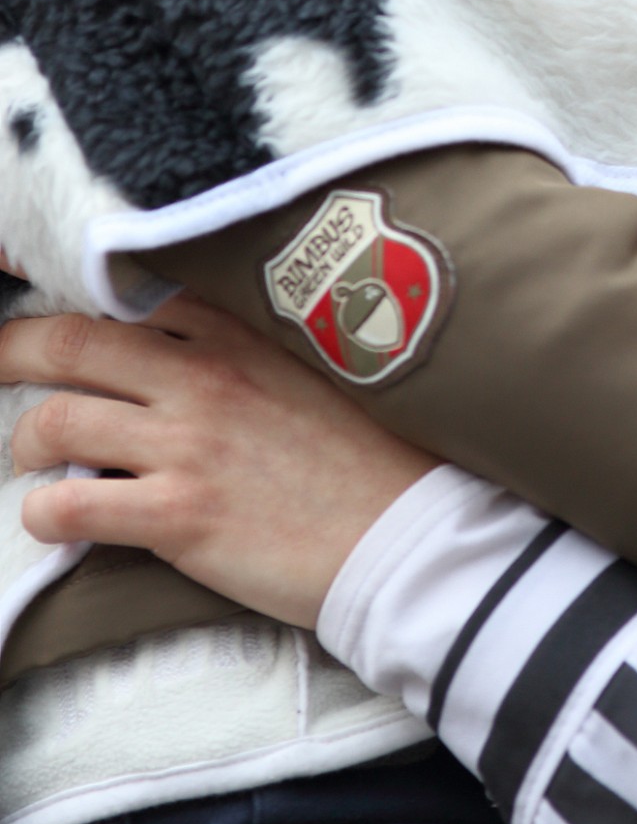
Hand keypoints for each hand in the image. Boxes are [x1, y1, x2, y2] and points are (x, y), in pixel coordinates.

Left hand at [0, 295, 437, 628]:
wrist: (410, 533)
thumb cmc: (374, 453)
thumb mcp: (320, 367)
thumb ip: (254, 346)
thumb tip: (191, 349)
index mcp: (242, 330)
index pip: (133, 290)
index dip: (72, 291)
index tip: (36, 293)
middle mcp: (207, 374)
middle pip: (71, 342)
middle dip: (13, 350)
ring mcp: (190, 443)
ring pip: (58, 419)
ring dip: (26, 439)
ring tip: (31, 457)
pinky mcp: (180, 515)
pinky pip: (71, 506)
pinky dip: (44, 513)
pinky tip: (55, 518)